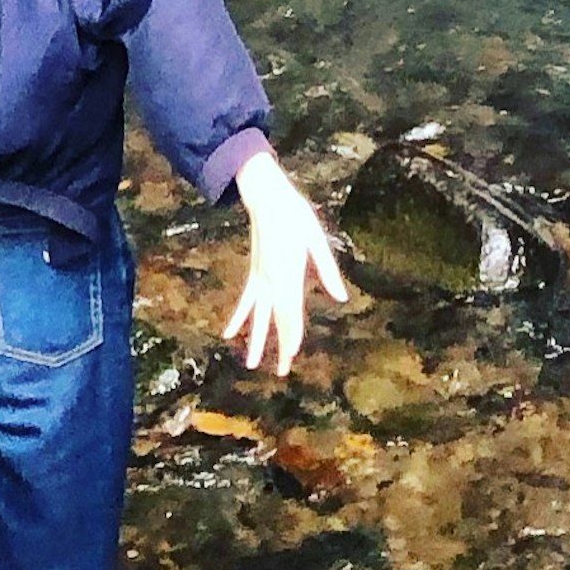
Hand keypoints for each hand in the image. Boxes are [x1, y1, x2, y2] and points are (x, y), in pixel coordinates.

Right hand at [224, 145, 348, 377]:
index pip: (290, 310)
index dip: (290, 333)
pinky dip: (238, 317)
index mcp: (288, 272)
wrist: (266, 197)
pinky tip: (228, 332)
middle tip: (281, 371)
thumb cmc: (295, 216)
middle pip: (276, 319)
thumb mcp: (316, 239)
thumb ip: (327, 269)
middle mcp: (271, 280)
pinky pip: (246, 300)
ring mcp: (260, 278)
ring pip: (258, 315)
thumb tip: (341, 297)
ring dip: (255, 339)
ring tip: (252, 364)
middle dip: (279, 346)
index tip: (291, 353)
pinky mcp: (255, 273)